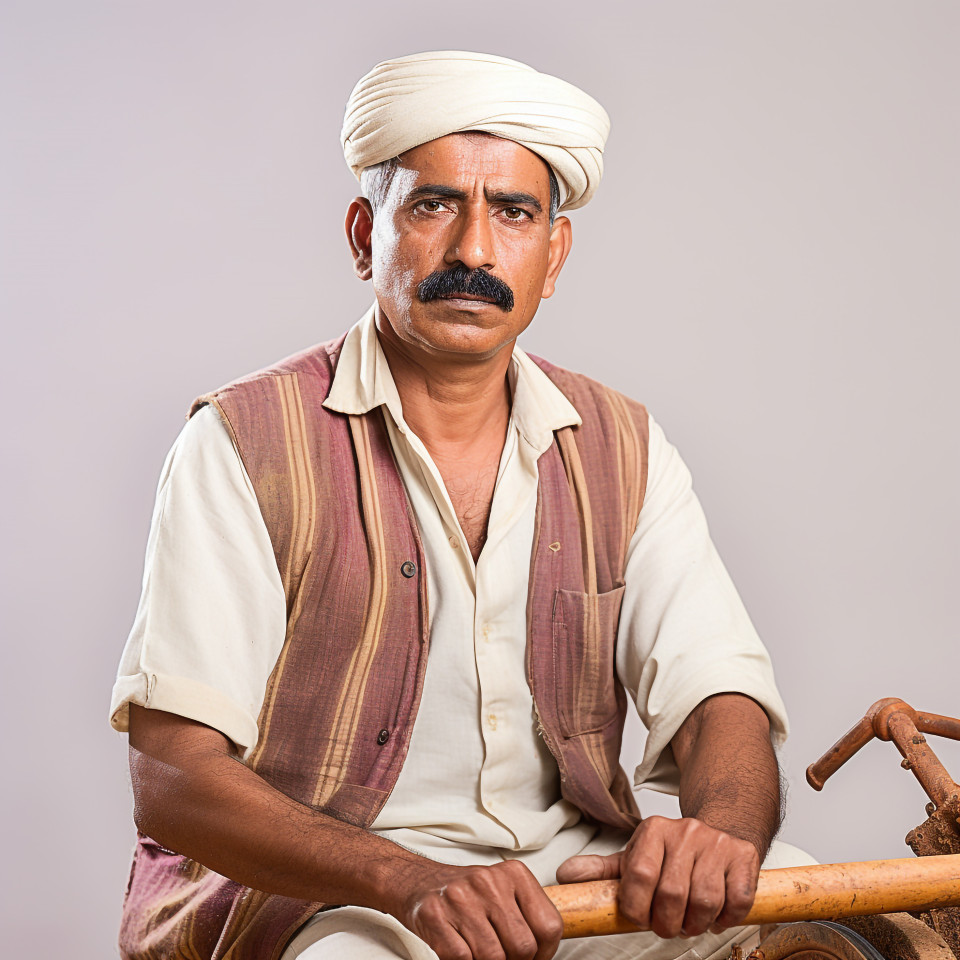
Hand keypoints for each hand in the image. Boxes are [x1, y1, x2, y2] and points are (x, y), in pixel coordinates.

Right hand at [390, 859, 562, 959]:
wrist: (416, 881)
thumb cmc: (467, 895)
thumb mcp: (503, 892)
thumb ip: (526, 917)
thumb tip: (542, 956)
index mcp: (513, 873)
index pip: (548, 926)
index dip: (545, 954)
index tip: (534, 959)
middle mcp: (488, 881)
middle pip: (522, 946)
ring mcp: (460, 898)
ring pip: (494, 957)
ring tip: (481, 956)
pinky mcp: (435, 916)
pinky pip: (463, 959)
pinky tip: (464, 955)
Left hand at [555, 816, 759, 939]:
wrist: (718, 830)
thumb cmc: (671, 852)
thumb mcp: (633, 857)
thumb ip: (601, 871)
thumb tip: (564, 877)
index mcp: (652, 830)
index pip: (638, 875)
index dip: (638, 908)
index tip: (641, 917)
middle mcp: (684, 831)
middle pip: (672, 893)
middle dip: (668, 922)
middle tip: (668, 925)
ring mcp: (716, 843)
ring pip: (706, 900)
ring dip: (697, 923)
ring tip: (690, 921)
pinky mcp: (744, 855)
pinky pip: (737, 900)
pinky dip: (727, 917)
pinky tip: (717, 913)